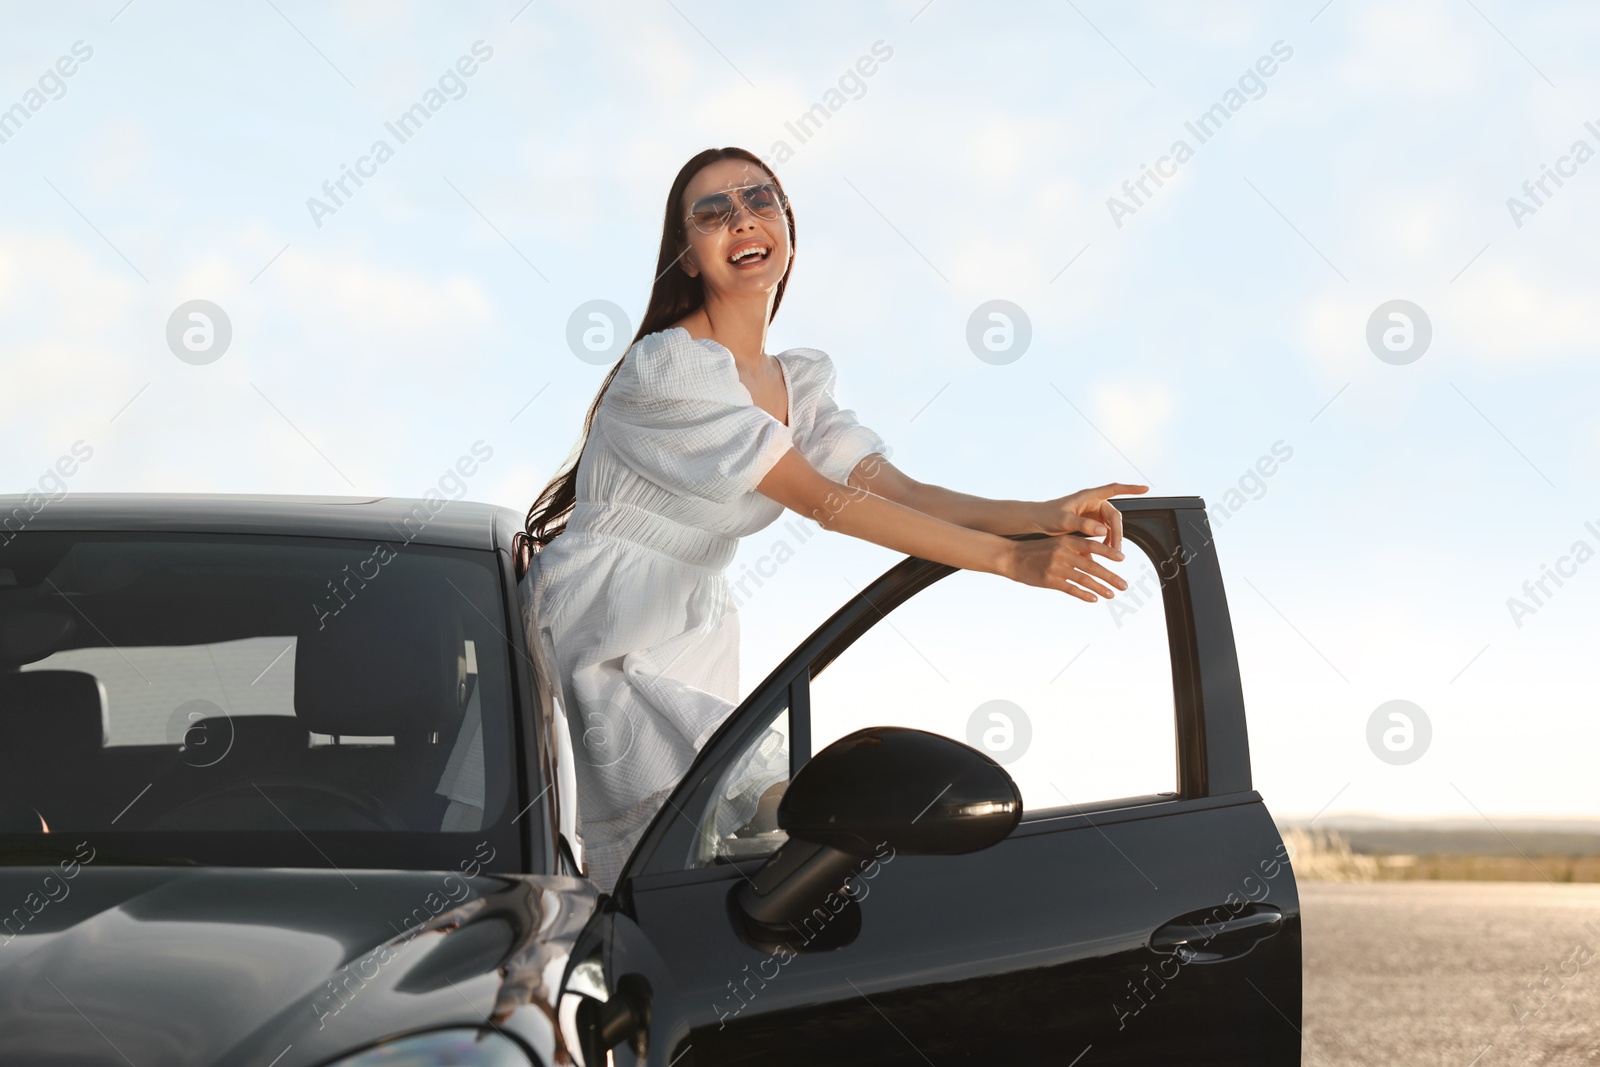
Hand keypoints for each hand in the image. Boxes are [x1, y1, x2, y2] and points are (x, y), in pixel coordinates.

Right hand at [1004, 533, 1129, 602]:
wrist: (1011, 557)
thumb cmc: (1034, 550)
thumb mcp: (1055, 543)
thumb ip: (1073, 548)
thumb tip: (1094, 555)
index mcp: (1065, 542)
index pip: (1092, 546)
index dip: (1108, 553)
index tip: (1122, 558)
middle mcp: (1063, 554)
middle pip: (1092, 566)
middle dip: (1110, 576)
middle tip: (1124, 584)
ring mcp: (1056, 568)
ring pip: (1084, 579)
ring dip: (1100, 588)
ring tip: (1112, 594)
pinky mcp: (1049, 581)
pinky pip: (1070, 589)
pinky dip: (1083, 594)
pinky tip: (1094, 599)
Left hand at [1034, 482, 1148, 555]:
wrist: (1036, 522)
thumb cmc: (1047, 516)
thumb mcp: (1064, 520)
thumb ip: (1082, 524)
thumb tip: (1102, 530)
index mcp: (1089, 496)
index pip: (1114, 489)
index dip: (1131, 488)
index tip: (1146, 488)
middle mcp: (1093, 504)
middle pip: (1114, 517)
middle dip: (1118, 533)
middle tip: (1116, 550)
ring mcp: (1092, 514)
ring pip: (1110, 527)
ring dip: (1112, 540)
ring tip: (1110, 554)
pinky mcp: (1089, 524)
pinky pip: (1103, 533)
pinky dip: (1104, 542)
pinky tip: (1102, 553)